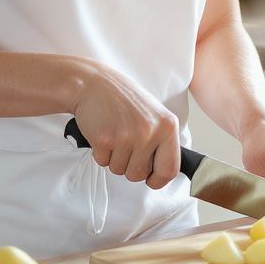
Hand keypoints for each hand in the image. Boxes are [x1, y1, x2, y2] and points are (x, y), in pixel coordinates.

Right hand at [69, 61, 179, 188]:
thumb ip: (162, 140)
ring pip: (120, 170)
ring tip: (114, 134)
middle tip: (125, 143)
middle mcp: (150, 131)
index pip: (170, 169)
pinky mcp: (105, 140)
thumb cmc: (123, 99)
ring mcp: (127, 136)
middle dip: (130, 166)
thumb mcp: (154, 114)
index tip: (151, 179)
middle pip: (140, 174)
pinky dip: (100, 153)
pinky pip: (103, 163)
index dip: (158, 180)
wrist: (94, 83)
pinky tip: (103, 132)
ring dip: (114, 158)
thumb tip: (164, 171)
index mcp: (167, 126)